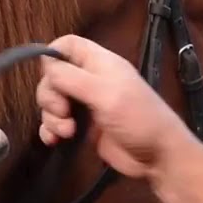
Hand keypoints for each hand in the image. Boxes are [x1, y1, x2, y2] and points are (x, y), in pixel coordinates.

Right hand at [36, 34, 192, 178]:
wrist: (157, 157)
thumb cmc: (137, 118)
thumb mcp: (105, 93)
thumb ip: (73, 78)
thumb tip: (46, 66)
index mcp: (100, 63)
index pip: (68, 44)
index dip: (52, 55)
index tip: (49, 76)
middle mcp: (91, 79)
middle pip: (53, 76)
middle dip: (50, 95)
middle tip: (64, 111)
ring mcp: (86, 105)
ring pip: (53, 101)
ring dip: (52, 116)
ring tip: (67, 132)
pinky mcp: (83, 128)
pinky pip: (55, 123)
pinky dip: (50, 130)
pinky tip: (54, 141)